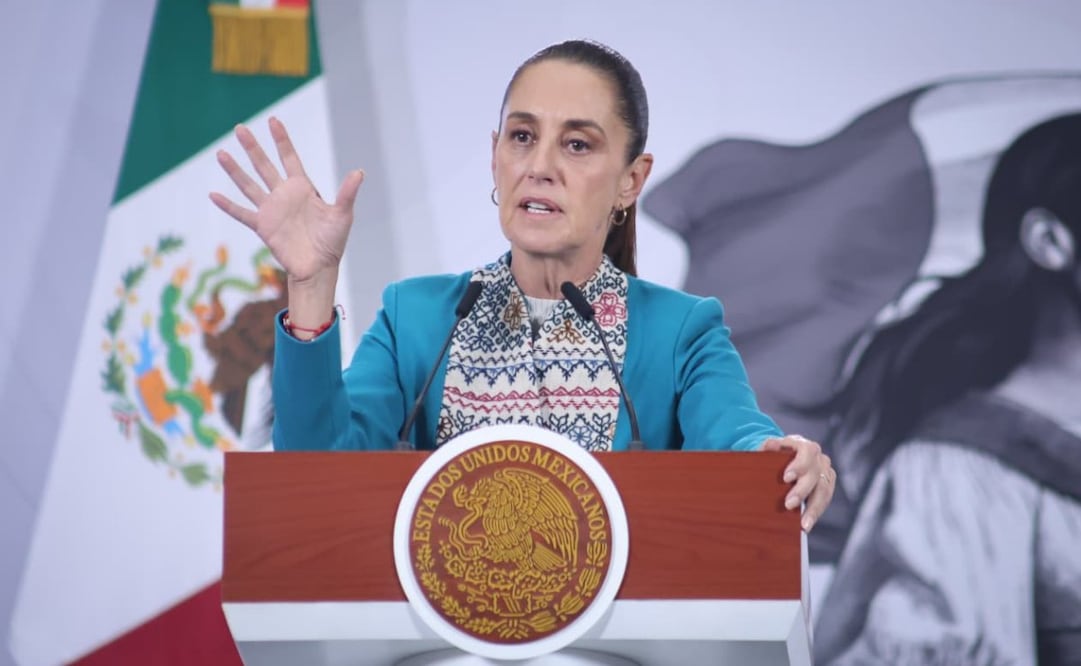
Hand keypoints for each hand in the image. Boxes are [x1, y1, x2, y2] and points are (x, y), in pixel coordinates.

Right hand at [209, 117, 363, 284]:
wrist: (318, 267)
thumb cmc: (333, 241)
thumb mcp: (342, 214)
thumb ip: (347, 193)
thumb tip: (360, 172)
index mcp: (303, 188)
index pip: (290, 158)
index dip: (281, 140)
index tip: (273, 120)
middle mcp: (284, 195)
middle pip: (264, 166)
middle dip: (253, 147)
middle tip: (240, 128)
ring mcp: (271, 210)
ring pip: (249, 185)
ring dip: (235, 170)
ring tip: (220, 153)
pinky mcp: (263, 227)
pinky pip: (242, 213)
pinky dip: (228, 205)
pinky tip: (213, 195)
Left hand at [761, 434, 834, 531]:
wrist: (780, 460)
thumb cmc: (773, 455)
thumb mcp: (767, 448)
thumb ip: (768, 447)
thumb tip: (771, 444)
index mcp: (804, 445)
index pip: (807, 452)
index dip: (799, 465)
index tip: (786, 478)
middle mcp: (818, 458)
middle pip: (816, 474)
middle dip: (802, 491)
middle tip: (789, 504)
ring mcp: (825, 472)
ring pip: (824, 490)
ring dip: (813, 508)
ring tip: (804, 524)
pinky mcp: (827, 486)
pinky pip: (825, 500)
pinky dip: (815, 513)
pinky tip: (807, 525)